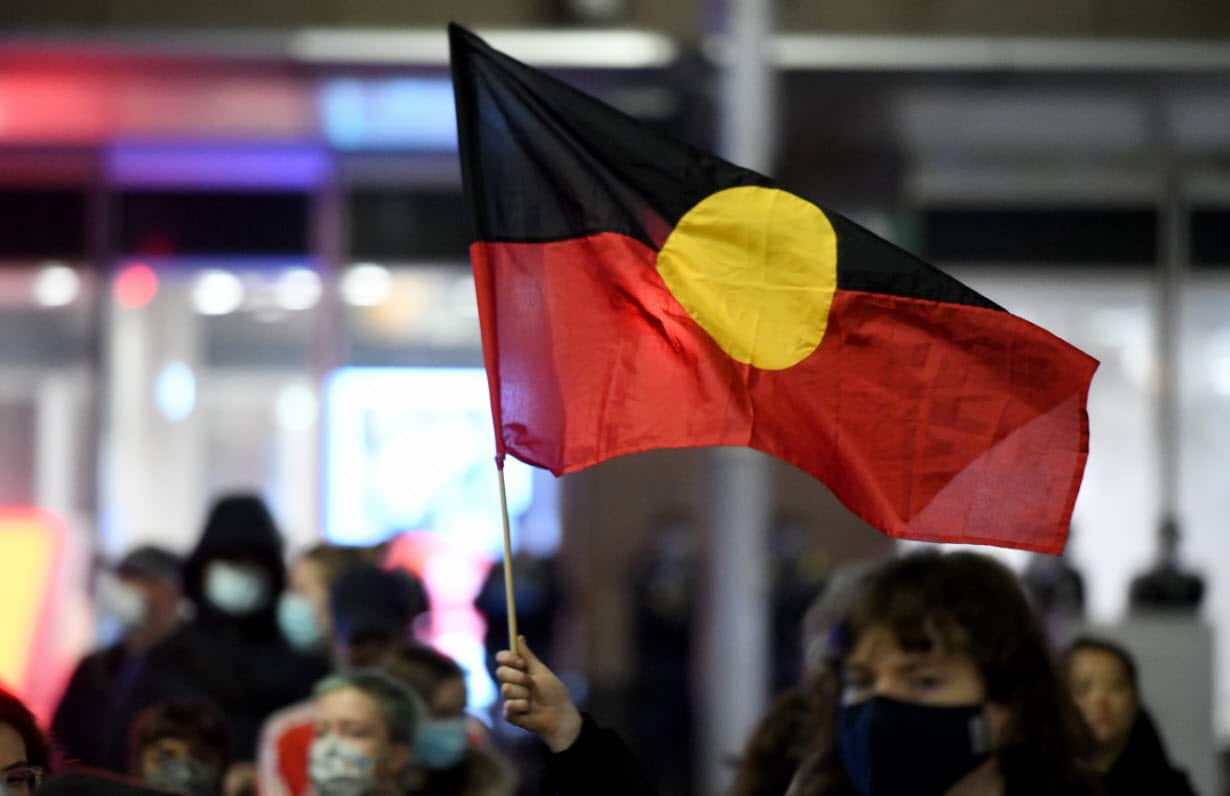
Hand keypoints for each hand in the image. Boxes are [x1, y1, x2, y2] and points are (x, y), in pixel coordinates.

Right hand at [495, 635, 582, 752]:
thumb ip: (528, 656)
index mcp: (518, 671)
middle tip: (532, 683)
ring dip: (524, 693)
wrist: (560, 715)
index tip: (521, 663)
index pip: (502, 659)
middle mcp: (511, 683)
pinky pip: (509, 705)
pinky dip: (523, 707)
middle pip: (501, 672)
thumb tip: (519, 637)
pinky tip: (530, 711)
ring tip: (534, 699)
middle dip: (519, 677)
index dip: (508, 658)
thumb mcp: (541, 671)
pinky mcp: (509, 714)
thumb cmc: (553, 692)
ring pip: (506, 689)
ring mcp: (509, 698)